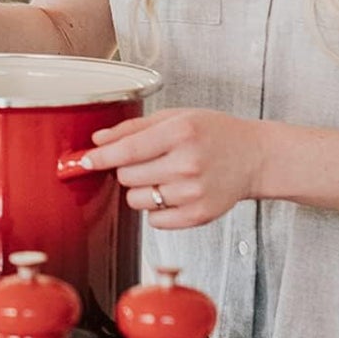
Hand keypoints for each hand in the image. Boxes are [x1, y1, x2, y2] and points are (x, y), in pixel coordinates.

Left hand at [82, 109, 266, 228]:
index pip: (127, 150)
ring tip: (161, 176)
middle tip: (144, 161)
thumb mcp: (174, 117)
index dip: (100, 157)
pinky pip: (155, 220)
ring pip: (137, 200)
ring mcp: (194, 193)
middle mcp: (187, 164)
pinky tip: (172, 193)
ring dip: (140, 190)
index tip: (84, 161)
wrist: (254, 157)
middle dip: (125, 169)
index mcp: (179, 133)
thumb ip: (132, 127)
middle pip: (127, 177)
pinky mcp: (199, 215)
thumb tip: (98, 140)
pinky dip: (155, 209)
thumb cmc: (214, 133)